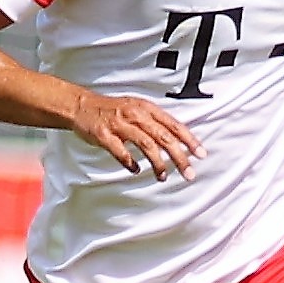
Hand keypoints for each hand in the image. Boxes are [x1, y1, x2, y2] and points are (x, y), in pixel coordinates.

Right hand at [69, 91, 204, 182]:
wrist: (82, 106)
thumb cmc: (114, 111)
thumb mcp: (138, 109)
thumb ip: (157, 124)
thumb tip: (181, 142)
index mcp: (146, 108)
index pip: (174, 125)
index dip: (189, 140)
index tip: (201, 155)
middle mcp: (135, 114)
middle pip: (163, 137)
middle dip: (179, 157)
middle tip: (189, 174)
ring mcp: (119, 124)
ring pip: (146, 144)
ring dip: (157, 163)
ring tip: (162, 177)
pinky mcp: (104, 134)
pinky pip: (120, 151)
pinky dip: (130, 162)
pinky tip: (136, 170)